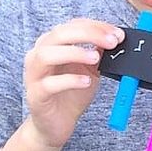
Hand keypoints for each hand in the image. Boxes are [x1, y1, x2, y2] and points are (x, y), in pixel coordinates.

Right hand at [24, 18, 124, 149]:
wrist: (55, 125)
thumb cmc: (70, 93)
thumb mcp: (88, 69)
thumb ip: (98, 53)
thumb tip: (115, 38)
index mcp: (51, 44)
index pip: (73, 25)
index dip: (96, 26)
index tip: (117, 34)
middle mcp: (38, 55)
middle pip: (59, 34)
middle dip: (88, 34)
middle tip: (111, 42)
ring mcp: (34, 75)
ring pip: (47, 55)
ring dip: (74, 52)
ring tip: (96, 58)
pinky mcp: (36, 95)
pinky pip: (49, 84)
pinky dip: (70, 80)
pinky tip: (86, 82)